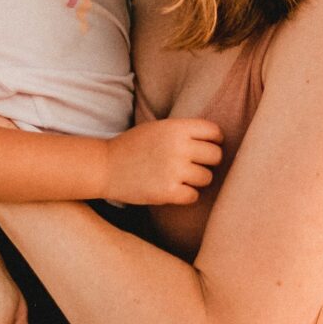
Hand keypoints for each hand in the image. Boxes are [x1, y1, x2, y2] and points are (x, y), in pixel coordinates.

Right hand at [102, 117, 223, 206]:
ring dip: (196, 180)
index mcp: (176, 128)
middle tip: (194, 164)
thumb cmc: (133, 146)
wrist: (105, 166)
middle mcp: (178, 147)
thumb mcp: (158, 128)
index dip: (214, 141)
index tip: (206, 146)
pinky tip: (173, 189)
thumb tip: (217, 140)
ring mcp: (174, 170)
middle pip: (215, 156)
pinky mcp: (168, 191)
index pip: (214, 132)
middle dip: (207, 162)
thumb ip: (184, 131)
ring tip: (180, 177)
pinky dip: (186, 195)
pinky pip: (193, 196)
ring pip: (207, 178)